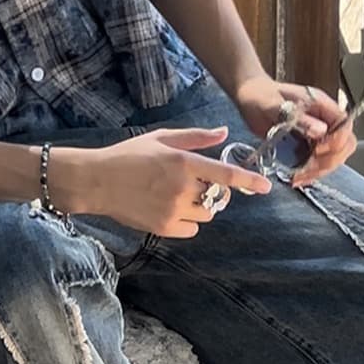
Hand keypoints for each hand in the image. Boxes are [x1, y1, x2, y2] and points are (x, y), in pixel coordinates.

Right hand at [56, 127, 270, 236]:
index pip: (226, 174)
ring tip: (177, 196)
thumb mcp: (161, 138)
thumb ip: (195, 138)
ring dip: (201, 207)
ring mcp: (173, 209)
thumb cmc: (128, 155)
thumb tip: (223, 134)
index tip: (266, 187)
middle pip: (218, 197)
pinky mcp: (164, 227)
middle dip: (213, 191)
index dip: (249, 181)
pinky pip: (192, 229)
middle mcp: (182, 187)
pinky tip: (168, 209)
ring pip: (207, 214)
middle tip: (194, 184)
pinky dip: (187, 221)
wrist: (97, 181)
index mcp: (183, 162)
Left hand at [234, 74, 355, 186]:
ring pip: (334, 156)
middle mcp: (324, 119)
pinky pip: (319, 161)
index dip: (336, 141)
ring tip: (299, 177)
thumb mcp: (275, 106)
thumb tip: (321, 131)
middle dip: (329, 161)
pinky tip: (298, 178)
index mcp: (321, 105)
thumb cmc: (260, 96)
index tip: (317, 150)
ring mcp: (318, 132)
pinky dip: (311, 172)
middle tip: (308, 169)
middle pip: (344, 144)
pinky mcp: (308, 144)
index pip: (344, 125)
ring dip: (320, 170)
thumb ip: (298, 118)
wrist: (249, 97)